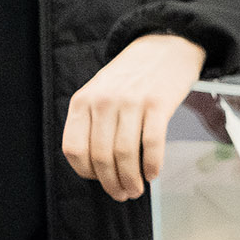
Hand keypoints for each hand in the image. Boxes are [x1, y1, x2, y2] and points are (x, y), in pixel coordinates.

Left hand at [61, 33, 207, 201]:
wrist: (166, 45)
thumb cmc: (133, 75)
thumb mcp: (100, 91)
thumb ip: (93, 121)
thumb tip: (97, 166)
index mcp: (83, 100)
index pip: (74, 148)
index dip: (86, 173)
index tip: (99, 181)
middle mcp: (104, 101)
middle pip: (101, 156)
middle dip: (111, 183)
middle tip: (122, 195)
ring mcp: (131, 101)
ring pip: (125, 154)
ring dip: (131, 180)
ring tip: (137, 189)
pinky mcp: (159, 103)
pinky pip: (152, 143)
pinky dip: (152, 165)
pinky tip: (153, 173)